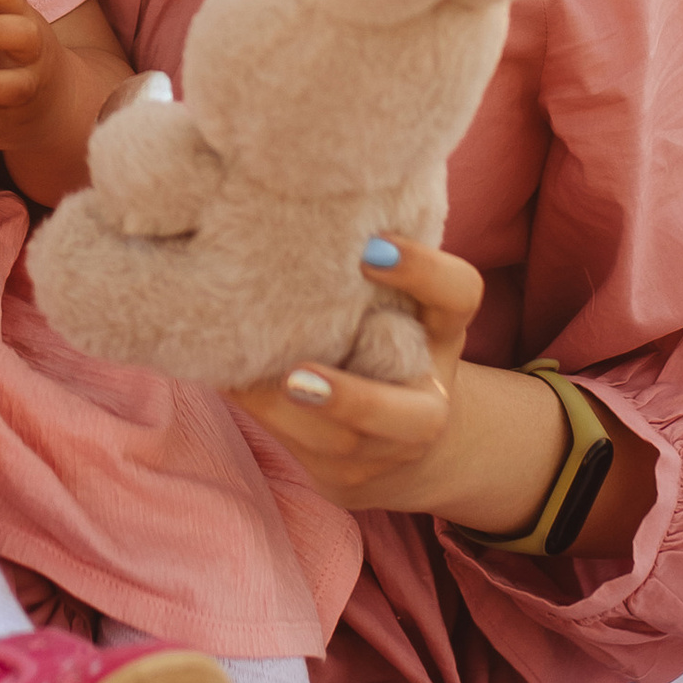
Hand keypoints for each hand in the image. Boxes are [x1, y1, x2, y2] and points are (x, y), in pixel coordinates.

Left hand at [239, 239, 576, 528]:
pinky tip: (225, 378)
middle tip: (296, 376)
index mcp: (442, 334)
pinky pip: (297, 450)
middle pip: (411, 417)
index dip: (423, 272)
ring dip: (279, 412)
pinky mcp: (344, 479)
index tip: (371, 247)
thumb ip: (363, 268)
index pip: (458, 296)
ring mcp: (388, 450)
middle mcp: (428, 399)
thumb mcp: (393, 304)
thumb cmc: (381, 341)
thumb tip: (275, 203)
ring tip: (235, 376)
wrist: (402, 445)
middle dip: (351, 401)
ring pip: (336, 445)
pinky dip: (258, 414)